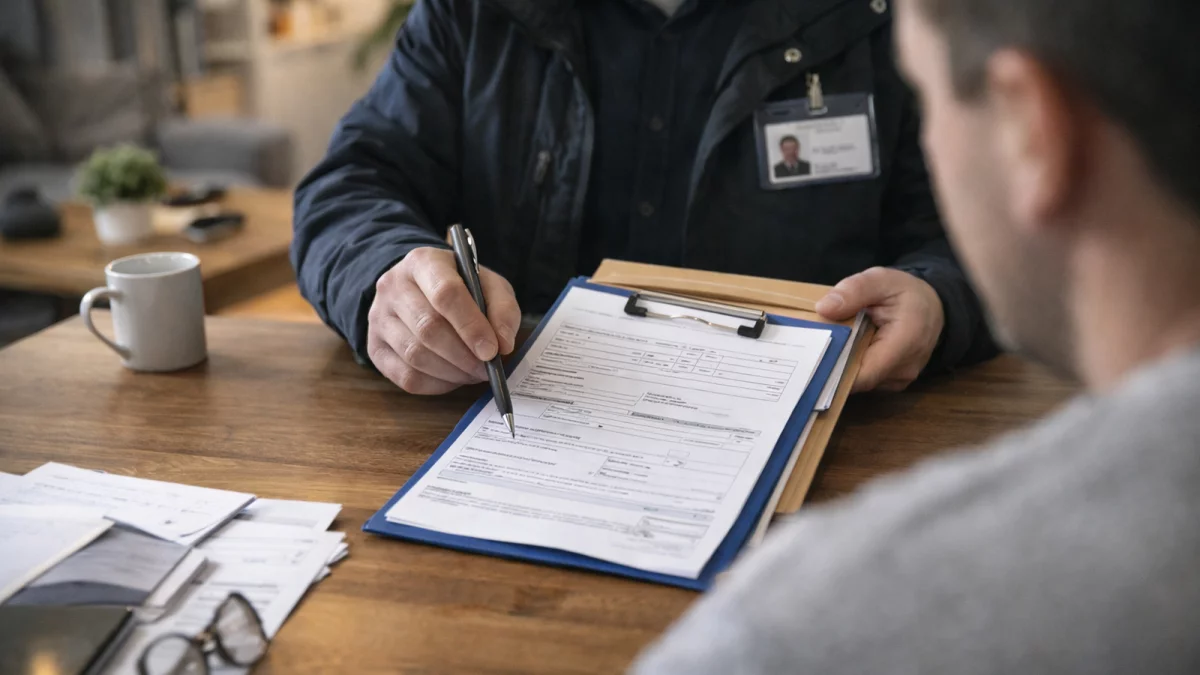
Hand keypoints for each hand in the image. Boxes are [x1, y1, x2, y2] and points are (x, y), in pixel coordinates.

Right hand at [367, 247, 520, 393]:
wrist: (420, 289)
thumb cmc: (461, 287)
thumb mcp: (489, 285)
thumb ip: (502, 309)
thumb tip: (503, 345)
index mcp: (423, 262)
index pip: (445, 293)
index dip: (471, 326)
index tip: (492, 350)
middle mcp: (393, 286)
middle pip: (428, 327)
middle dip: (464, 355)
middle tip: (487, 368)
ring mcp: (379, 317)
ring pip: (415, 355)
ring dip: (452, 372)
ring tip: (474, 372)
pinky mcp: (375, 347)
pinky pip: (405, 376)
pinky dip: (436, 384)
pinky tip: (453, 377)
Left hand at [815, 267, 943, 392]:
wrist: (933, 308)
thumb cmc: (907, 293)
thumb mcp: (881, 280)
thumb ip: (854, 290)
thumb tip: (824, 308)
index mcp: (905, 342)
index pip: (863, 372)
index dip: (834, 369)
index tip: (809, 356)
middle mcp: (904, 369)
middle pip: (857, 379)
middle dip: (832, 364)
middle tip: (808, 346)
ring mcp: (899, 380)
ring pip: (858, 381)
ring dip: (841, 365)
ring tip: (828, 343)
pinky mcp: (892, 383)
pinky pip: (865, 379)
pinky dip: (851, 366)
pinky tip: (844, 349)